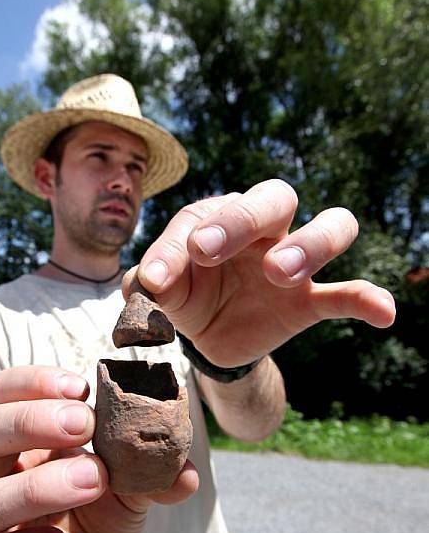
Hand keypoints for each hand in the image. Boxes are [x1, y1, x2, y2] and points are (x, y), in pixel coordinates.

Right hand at [0, 366, 197, 532]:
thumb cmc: (101, 519)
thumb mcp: (133, 490)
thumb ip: (155, 475)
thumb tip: (186, 473)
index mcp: (29, 442)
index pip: (5, 393)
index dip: (32, 382)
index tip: (80, 388)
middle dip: (29, 421)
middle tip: (84, 424)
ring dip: (35, 487)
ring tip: (93, 482)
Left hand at [131, 180, 395, 366]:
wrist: (209, 335)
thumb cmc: (184, 295)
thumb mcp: (160, 290)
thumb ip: (152, 280)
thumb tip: (149, 281)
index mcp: (218, 218)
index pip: (204, 215)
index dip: (178, 243)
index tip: (159, 277)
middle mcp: (263, 229)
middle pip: (275, 197)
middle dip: (244, 218)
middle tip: (209, 250)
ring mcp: (291, 262)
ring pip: (329, 226)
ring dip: (310, 244)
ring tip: (280, 273)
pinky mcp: (308, 301)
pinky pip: (346, 293)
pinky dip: (367, 298)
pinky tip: (384, 312)